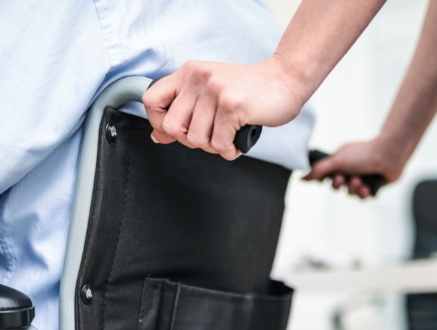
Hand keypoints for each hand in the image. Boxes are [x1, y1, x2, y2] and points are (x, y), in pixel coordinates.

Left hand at [143, 56, 306, 160]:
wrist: (285, 79)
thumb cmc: (248, 90)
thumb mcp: (209, 93)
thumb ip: (183, 111)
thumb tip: (158, 135)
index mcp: (188, 73)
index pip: (150, 100)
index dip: (159, 122)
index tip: (177, 130)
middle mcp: (198, 78)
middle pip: (172, 127)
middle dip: (191, 140)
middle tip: (210, 135)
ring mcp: (215, 90)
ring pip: (197, 140)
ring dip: (215, 146)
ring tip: (228, 134)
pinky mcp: (232, 105)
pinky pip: (219, 144)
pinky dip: (230, 149)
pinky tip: (238, 138)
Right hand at [303, 138, 405, 198]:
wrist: (390, 156)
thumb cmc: (364, 154)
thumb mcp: (337, 161)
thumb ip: (319, 170)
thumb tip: (302, 177)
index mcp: (341, 160)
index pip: (326, 174)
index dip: (326, 179)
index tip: (329, 176)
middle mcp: (350, 168)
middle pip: (337, 186)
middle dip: (340, 184)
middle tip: (346, 177)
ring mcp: (362, 177)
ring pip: (350, 193)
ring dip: (354, 188)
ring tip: (361, 181)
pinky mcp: (372, 186)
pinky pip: (362, 197)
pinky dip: (364, 193)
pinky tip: (367, 186)